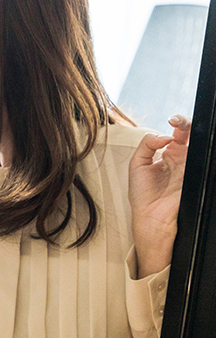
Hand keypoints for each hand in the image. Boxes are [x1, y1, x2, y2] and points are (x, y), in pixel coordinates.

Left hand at [129, 115, 190, 277]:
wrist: (150, 217)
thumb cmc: (142, 195)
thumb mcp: (137, 164)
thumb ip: (147, 145)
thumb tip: (164, 135)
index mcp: (166, 154)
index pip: (175, 132)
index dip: (177, 122)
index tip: (171, 120)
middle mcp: (180, 158)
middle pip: (189, 134)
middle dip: (186, 123)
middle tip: (177, 122)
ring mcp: (189, 166)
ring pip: (197, 144)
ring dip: (194, 133)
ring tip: (183, 126)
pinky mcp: (195, 176)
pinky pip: (201, 160)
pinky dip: (200, 151)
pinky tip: (190, 145)